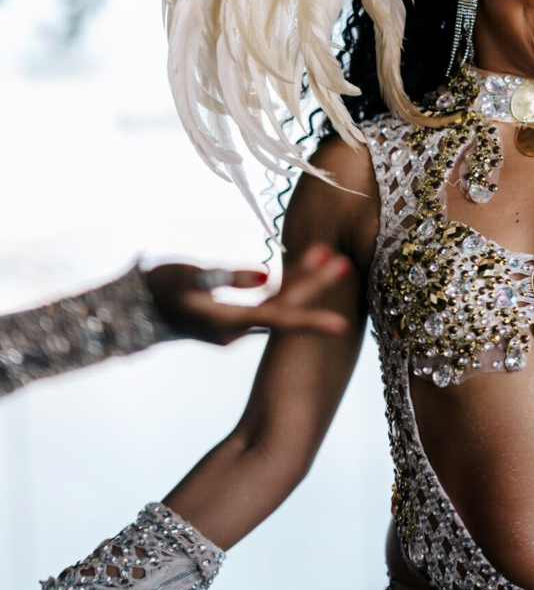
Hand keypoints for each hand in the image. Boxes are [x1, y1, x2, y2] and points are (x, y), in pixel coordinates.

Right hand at [145, 244, 351, 344]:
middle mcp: (236, 331)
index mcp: (228, 323)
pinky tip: (301, 271)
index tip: (341, 325)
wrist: (131, 310)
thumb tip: (263, 275)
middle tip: (345, 264)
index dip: (309, 319)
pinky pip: (266, 304)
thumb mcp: (185, 278)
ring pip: (277, 305)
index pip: (277, 318)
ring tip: (331, 258)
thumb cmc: (157, 288)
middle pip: (284, 308)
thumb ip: (223, 276)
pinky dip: (283, 287)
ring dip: (302, 282)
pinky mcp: (231, 320)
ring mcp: (234, 329)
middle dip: (315, 287)